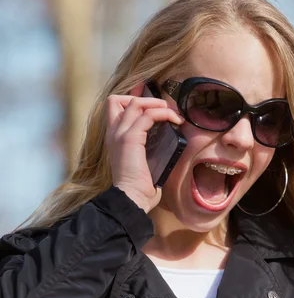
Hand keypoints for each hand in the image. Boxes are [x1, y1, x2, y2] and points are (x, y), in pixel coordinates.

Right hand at [106, 84, 183, 212]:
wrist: (131, 198)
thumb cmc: (140, 187)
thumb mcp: (143, 161)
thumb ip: (148, 147)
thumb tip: (168, 138)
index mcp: (113, 138)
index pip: (114, 107)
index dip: (132, 99)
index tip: (154, 104)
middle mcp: (113, 133)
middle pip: (119, 99)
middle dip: (144, 98)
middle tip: (165, 109)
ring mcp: (120, 134)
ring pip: (135, 103)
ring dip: (157, 104)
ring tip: (173, 113)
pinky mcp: (130, 138)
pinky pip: (148, 115)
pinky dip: (164, 114)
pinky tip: (175, 121)